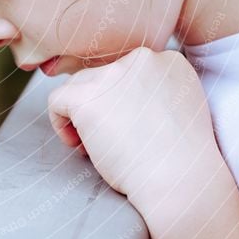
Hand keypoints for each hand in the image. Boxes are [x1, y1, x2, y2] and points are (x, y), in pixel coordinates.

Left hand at [47, 47, 238, 238]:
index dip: (121, 103)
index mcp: (169, 61)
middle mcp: (143, 58)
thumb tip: (112, 100)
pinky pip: (57, 99)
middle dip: (100, 107)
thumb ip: (151, 95)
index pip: (128, 73)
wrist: (180, 180)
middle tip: (109, 141)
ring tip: (94, 146)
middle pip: (102, 77)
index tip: (128, 130)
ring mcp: (113, 74)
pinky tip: (76, 144)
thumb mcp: (176, 111)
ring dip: (81, 114)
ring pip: (79, 86)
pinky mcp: (87, 96)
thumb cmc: (180, 160)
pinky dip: (59, 122)